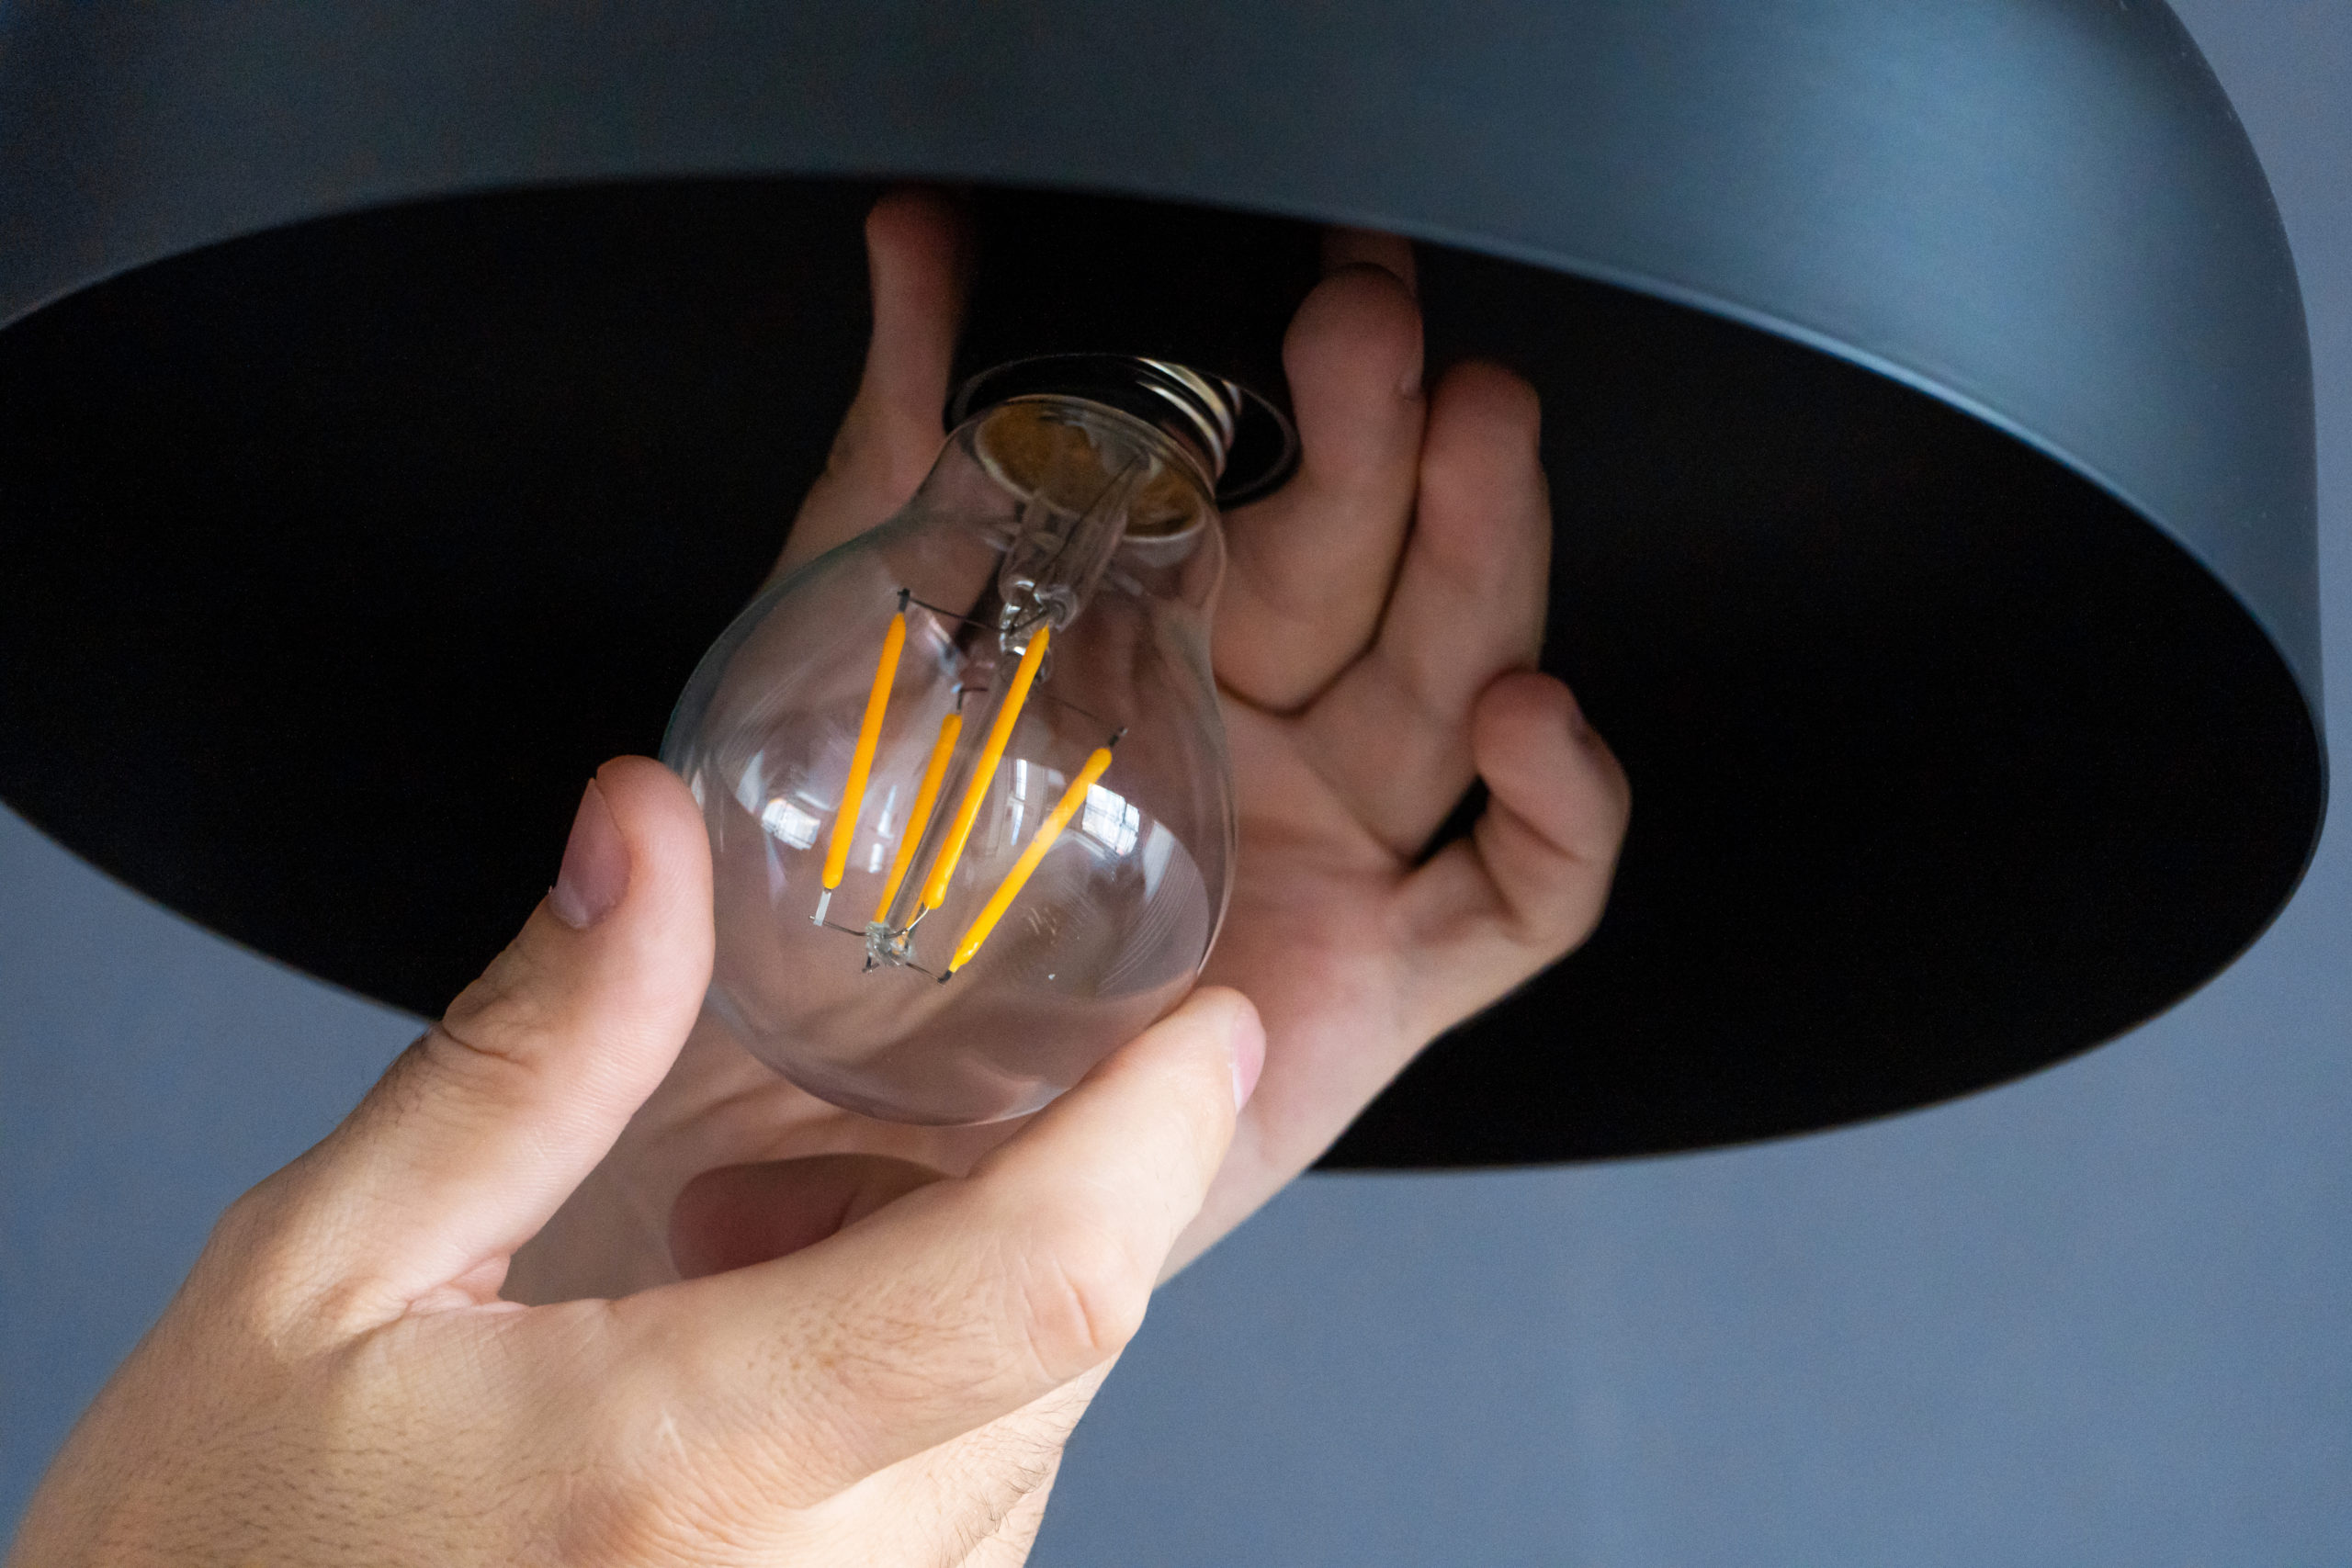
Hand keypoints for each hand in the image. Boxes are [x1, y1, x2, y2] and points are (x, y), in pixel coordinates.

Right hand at [9, 760, 1261, 1566]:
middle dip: (1034, 1192)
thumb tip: (647, 840)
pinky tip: (764, 1374)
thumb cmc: (208, 1566)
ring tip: (743, 1270)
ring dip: (970, 1303)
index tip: (1205, 1029)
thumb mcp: (319, 1274)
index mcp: (675, 1470)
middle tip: (842, 1140)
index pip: (1033, 1278)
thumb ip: (523, 1051)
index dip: (1156, 1132)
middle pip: (1065, 1343)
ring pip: (1034, 1436)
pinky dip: (933, 1411)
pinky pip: (975, 1525)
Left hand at [509, 191, 1628, 1299]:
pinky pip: (1522, 900)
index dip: (1296, 389)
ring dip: (1486, 551)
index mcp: (1147, 653)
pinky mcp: (1374, 988)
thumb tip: (919, 253)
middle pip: (1376, 567)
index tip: (1288, 281)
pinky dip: (1564, 808)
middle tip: (1368, 323)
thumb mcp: (853, 650)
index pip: (1262, 494)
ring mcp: (1327, 856)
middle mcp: (1254, 741)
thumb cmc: (814, 920)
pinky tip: (1527, 717)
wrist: (798, 1155)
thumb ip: (899, 456)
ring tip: (1473, 432)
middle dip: (1388, 436)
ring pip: (1462, 684)